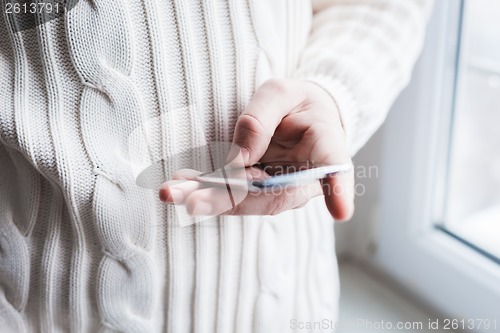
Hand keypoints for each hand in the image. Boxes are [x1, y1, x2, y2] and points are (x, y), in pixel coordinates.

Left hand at [159, 79, 354, 220]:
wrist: (297, 117)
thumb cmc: (297, 102)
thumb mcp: (282, 92)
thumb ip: (261, 117)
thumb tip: (238, 157)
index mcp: (326, 150)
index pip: (336, 171)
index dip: (339, 190)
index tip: (342, 209)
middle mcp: (303, 179)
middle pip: (272, 196)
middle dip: (229, 201)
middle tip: (192, 202)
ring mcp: (278, 189)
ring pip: (245, 201)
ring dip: (207, 199)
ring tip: (171, 192)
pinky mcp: (255, 189)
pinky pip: (230, 194)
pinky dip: (203, 190)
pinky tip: (177, 186)